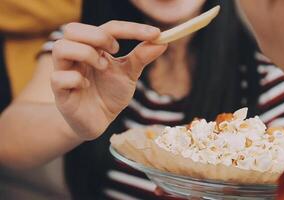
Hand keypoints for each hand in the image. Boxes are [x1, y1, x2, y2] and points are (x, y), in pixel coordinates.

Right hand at [51, 21, 166, 139]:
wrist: (98, 122)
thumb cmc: (110, 94)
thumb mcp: (129, 74)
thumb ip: (141, 57)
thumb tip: (163, 42)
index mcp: (93, 48)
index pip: (108, 28)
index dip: (131, 28)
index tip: (155, 34)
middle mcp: (76, 56)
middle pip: (73, 29)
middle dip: (97, 36)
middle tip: (116, 50)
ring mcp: (65, 72)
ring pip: (61, 48)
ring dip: (86, 54)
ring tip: (102, 67)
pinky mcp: (60, 92)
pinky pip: (59, 78)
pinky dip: (77, 79)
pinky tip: (87, 87)